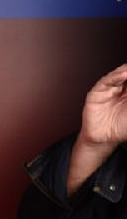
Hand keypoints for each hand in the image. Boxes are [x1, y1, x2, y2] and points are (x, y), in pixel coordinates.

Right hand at [67, 64, 126, 194]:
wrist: (100, 146)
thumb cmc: (120, 131)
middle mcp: (120, 89)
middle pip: (126, 77)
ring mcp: (108, 90)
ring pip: (120, 75)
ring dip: (126, 72)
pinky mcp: (95, 94)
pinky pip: (106, 82)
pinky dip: (115, 77)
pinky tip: (124, 74)